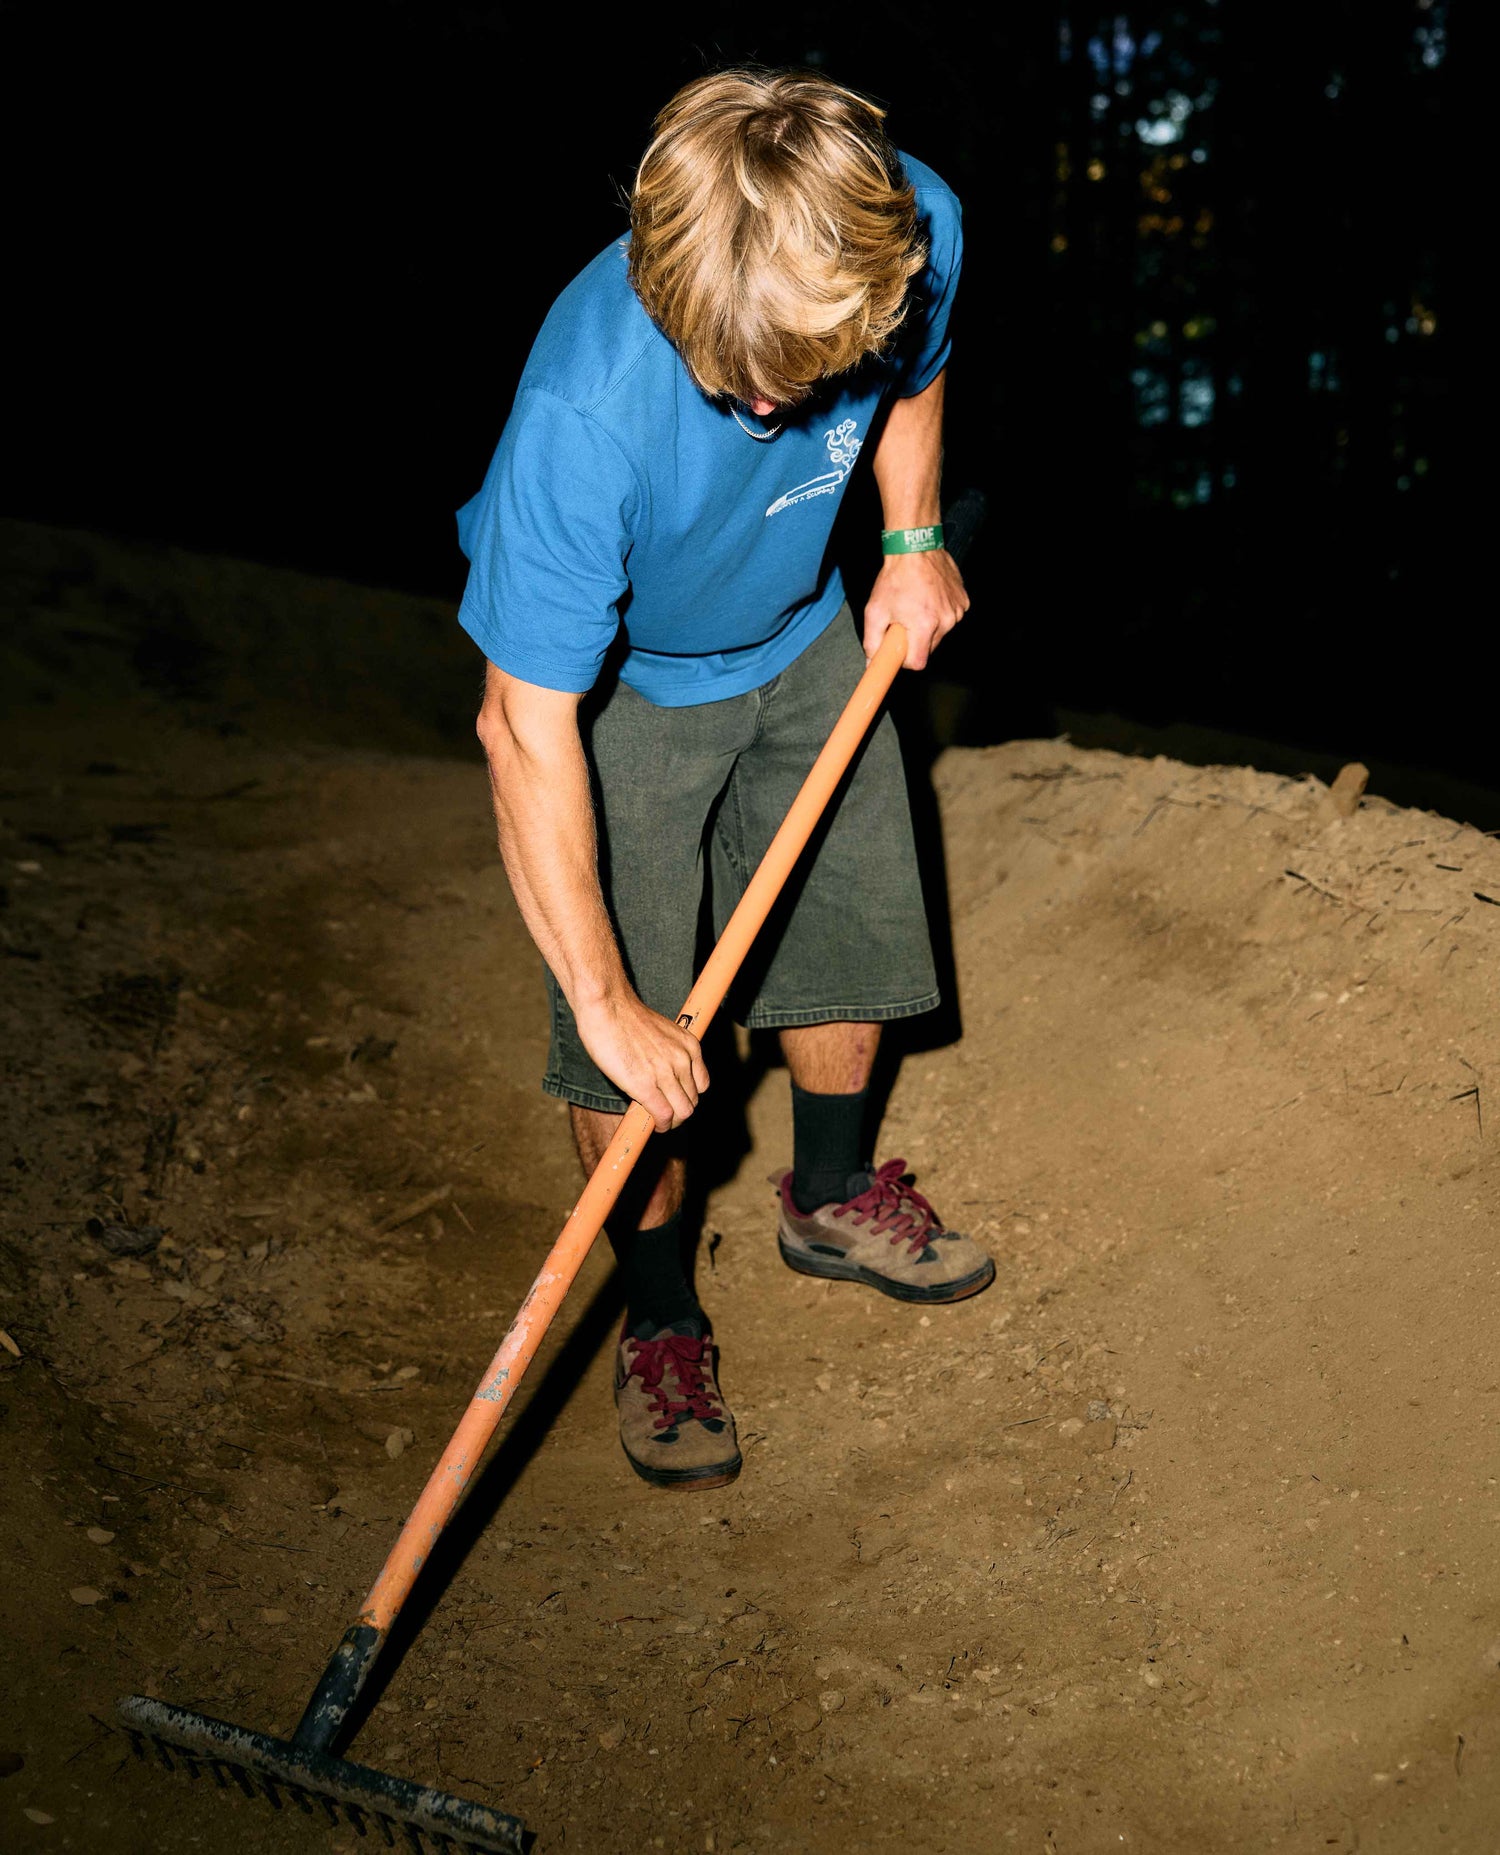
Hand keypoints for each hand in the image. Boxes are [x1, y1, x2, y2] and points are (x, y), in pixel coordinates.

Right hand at [572, 988, 709, 1132]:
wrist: (607, 1007)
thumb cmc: (626, 1018)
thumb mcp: (661, 1034)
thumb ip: (667, 1054)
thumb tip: (662, 1076)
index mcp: (689, 1046)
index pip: (701, 1085)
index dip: (688, 1097)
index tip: (675, 1101)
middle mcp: (683, 1060)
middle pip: (693, 1101)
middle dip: (680, 1112)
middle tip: (664, 1115)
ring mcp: (666, 1073)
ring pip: (683, 1112)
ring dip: (672, 1122)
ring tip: (659, 1122)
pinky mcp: (646, 1086)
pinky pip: (663, 1116)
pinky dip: (660, 1125)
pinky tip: (651, 1124)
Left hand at [862, 549, 968, 670]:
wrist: (915, 548)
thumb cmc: (895, 577)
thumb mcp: (875, 610)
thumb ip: (872, 641)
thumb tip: (872, 662)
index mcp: (924, 625)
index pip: (918, 663)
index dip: (905, 659)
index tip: (898, 647)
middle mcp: (946, 620)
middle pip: (929, 649)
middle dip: (915, 641)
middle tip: (904, 621)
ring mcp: (957, 611)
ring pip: (940, 634)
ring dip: (928, 627)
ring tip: (916, 606)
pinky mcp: (963, 602)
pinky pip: (950, 618)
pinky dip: (939, 614)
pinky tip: (929, 599)